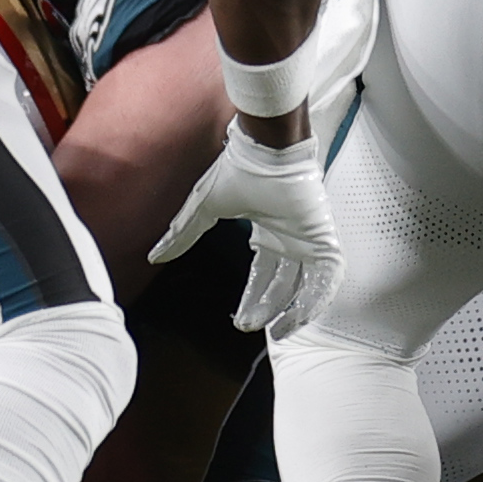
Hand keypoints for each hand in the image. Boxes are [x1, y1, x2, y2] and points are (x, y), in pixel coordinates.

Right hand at [156, 121, 341, 338]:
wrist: (266, 150)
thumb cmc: (239, 170)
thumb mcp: (204, 209)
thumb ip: (183, 234)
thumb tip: (155, 256)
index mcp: (267, 233)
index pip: (262, 276)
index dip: (252, 299)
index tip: (240, 320)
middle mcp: (289, 239)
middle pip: (282, 286)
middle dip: (266, 309)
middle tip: (249, 326)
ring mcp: (308, 239)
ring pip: (307, 286)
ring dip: (294, 311)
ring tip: (278, 331)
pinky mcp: (323, 237)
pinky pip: (326, 278)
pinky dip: (316, 299)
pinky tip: (299, 316)